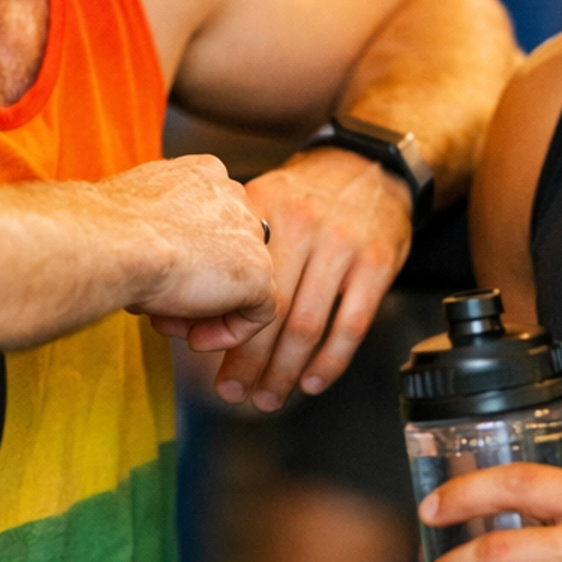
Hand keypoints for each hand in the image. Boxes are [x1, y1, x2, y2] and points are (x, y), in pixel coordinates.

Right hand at [111, 155, 275, 346]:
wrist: (112, 242)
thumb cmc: (107, 230)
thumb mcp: (134, 220)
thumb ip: (156, 229)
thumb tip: (155, 255)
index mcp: (203, 175)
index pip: (207, 224)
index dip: (181, 260)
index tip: (154, 281)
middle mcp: (233, 196)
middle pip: (224, 254)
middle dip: (194, 288)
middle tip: (162, 311)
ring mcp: (249, 233)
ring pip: (241, 283)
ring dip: (206, 312)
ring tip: (170, 325)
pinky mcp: (259, 271)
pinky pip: (259, 312)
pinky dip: (231, 332)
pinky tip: (197, 339)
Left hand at [155, 147, 411, 410]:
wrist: (370, 164)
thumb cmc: (308, 194)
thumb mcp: (264, 201)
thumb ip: (232, 248)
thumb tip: (185, 307)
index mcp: (264, 208)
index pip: (235, 279)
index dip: (217, 324)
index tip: (202, 355)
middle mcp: (302, 225)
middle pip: (268, 310)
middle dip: (247, 361)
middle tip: (233, 391)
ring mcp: (342, 245)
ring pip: (306, 324)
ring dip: (284, 371)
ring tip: (268, 397)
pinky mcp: (376, 263)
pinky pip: (350, 325)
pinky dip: (329, 361)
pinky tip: (311, 382)